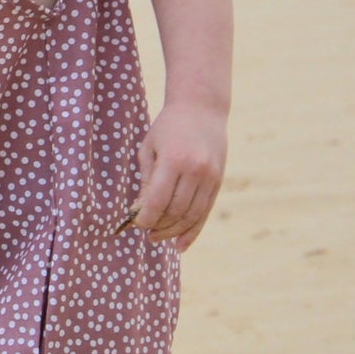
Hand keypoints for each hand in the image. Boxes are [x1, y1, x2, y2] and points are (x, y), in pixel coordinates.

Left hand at [129, 101, 226, 250]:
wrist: (202, 108)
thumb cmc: (168, 127)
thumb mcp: (149, 149)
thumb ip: (147, 181)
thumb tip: (140, 212)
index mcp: (173, 160)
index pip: (157, 201)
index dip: (145, 218)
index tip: (136, 223)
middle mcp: (195, 170)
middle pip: (175, 211)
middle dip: (159, 227)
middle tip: (146, 233)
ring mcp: (210, 176)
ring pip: (191, 215)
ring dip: (174, 232)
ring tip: (158, 237)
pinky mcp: (218, 181)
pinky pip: (205, 212)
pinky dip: (193, 231)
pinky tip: (180, 245)